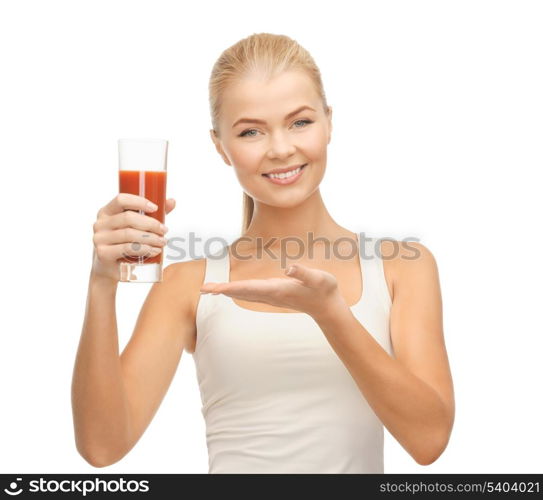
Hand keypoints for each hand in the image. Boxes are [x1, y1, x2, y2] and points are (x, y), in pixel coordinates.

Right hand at [91, 194, 175, 281]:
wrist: (112, 268)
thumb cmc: (126, 243)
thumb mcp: (136, 227)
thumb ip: (152, 214)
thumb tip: (172, 201)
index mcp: (106, 212)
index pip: (121, 199)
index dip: (139, 202)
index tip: (155, 208)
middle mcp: (100, 223)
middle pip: (128, 218)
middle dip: (150, 224)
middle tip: (164, 230)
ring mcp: (99, 238)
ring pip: (129, 234)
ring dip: (150, 238)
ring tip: (162, 242)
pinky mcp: (103, 253)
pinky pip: (127, 248)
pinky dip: (144, 249)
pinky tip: (154, 250)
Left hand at [200, 263, 346, 318]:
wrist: (328, 308)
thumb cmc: (325, 290)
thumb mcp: (319, 278)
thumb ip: (304, 273)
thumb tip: (289, 267)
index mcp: (278, 290)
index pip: (249, 288)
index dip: (230, 287)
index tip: (214, 288)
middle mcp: (271, 295)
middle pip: (241, 293)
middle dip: (222, 290)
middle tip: (202, 289)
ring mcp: (272, 296)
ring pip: (244, 294)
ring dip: (227, 291)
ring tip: (210, 289)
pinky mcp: (274, 295)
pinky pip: (250, 293)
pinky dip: (237, 291)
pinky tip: (231, 290)